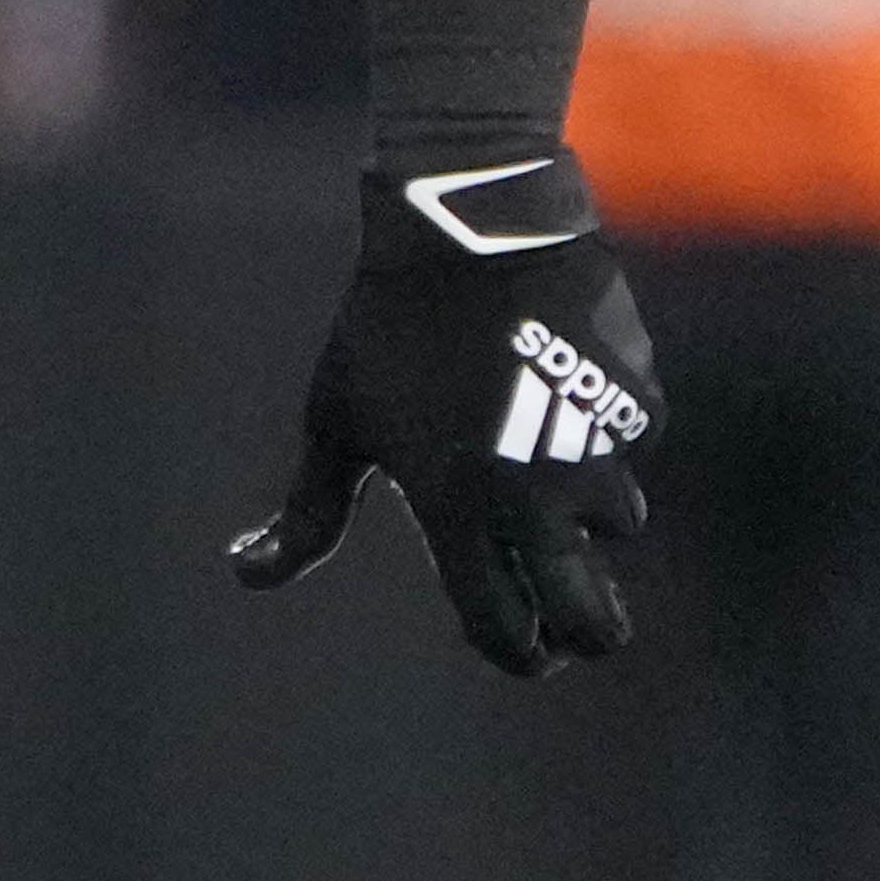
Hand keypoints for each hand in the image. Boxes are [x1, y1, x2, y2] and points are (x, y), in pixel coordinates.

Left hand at [226, 147, 659, 674]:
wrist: (469, 226)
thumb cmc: (385, 328)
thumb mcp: (336, 421)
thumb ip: (305, 514)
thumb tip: (244, 573)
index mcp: (457, 511)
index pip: (504, 627)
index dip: (518, 654)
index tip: (524, 652)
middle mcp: (534, 496)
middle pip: (591, 616)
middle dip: (588, 636)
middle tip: (582, 632)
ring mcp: (594, 448)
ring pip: (617, 519)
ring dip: (590, 509)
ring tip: (545, 457)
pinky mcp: (635, 397)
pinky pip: (631, 440)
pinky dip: (604, 429)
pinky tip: (563, 380)